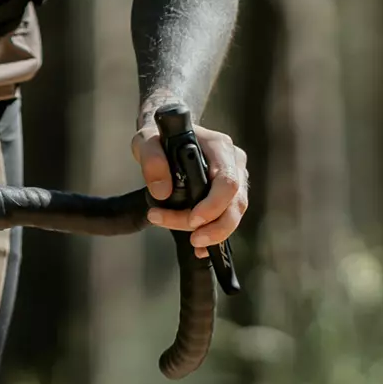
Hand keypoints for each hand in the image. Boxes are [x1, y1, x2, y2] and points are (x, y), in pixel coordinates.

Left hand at [133, 117, 248, 253]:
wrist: (167, 135)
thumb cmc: (159, 135)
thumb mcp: (146, 140)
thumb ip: (151, 159)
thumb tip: (161, 192)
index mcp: (219, 147)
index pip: (227, 181)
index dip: (213, 205)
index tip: (192, 219)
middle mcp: (233, 163)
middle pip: (236, 202)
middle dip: (215, 227)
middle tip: (193, 240)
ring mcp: (235, 179)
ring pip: (234, 214)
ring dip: (213, 233)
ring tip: (192, 242)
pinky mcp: (228, 195)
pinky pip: (228, 218)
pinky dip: (215, 236)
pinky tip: (201, 248)